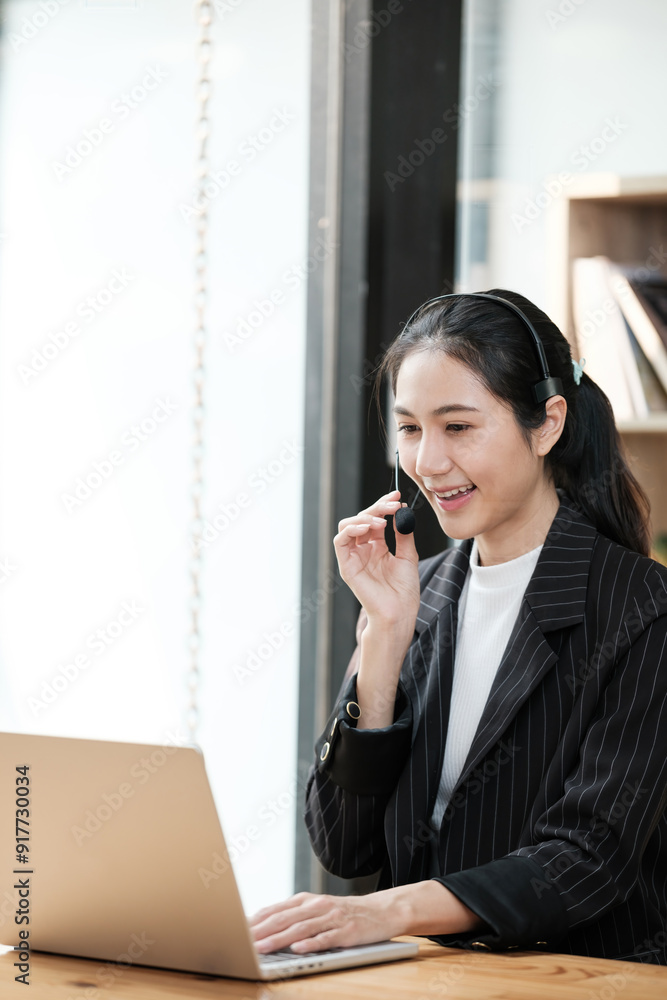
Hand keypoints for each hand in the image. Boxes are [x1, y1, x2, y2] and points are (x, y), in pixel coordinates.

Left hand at [249, 883, 483, 953]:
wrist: (383, 910)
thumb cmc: (346, 913)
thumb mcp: (318, 909)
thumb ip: (295, 915)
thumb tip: (264, 926)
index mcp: (307, 900)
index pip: (276, 909)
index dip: (256, 920)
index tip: (238, 930)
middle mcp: (317, 906)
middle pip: (284, 918)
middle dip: (262, 931)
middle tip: (244, 942)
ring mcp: (332, 918)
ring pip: (301, 929)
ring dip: (279, 939)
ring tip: (263, 948)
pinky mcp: (346, 932)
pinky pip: (326, 938)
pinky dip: (311, 944)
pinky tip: (298, 950)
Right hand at [334, 490, 419, 632]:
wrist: (399, 613)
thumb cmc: (404, 591)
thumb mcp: (408, 556)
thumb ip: (403, 534)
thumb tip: (402, 511)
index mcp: (377, 547)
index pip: (376, 518)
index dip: (384, 505)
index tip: (397, 496)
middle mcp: (363, 550)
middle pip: (362, 518)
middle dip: (377, 507)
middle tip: (393, 504)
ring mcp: (353, 557)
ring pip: (348, 526)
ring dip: (364, 517)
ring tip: (381, 519)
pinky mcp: (346, 566)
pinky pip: (340, 542)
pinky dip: (351, 530)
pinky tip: (367, 527)